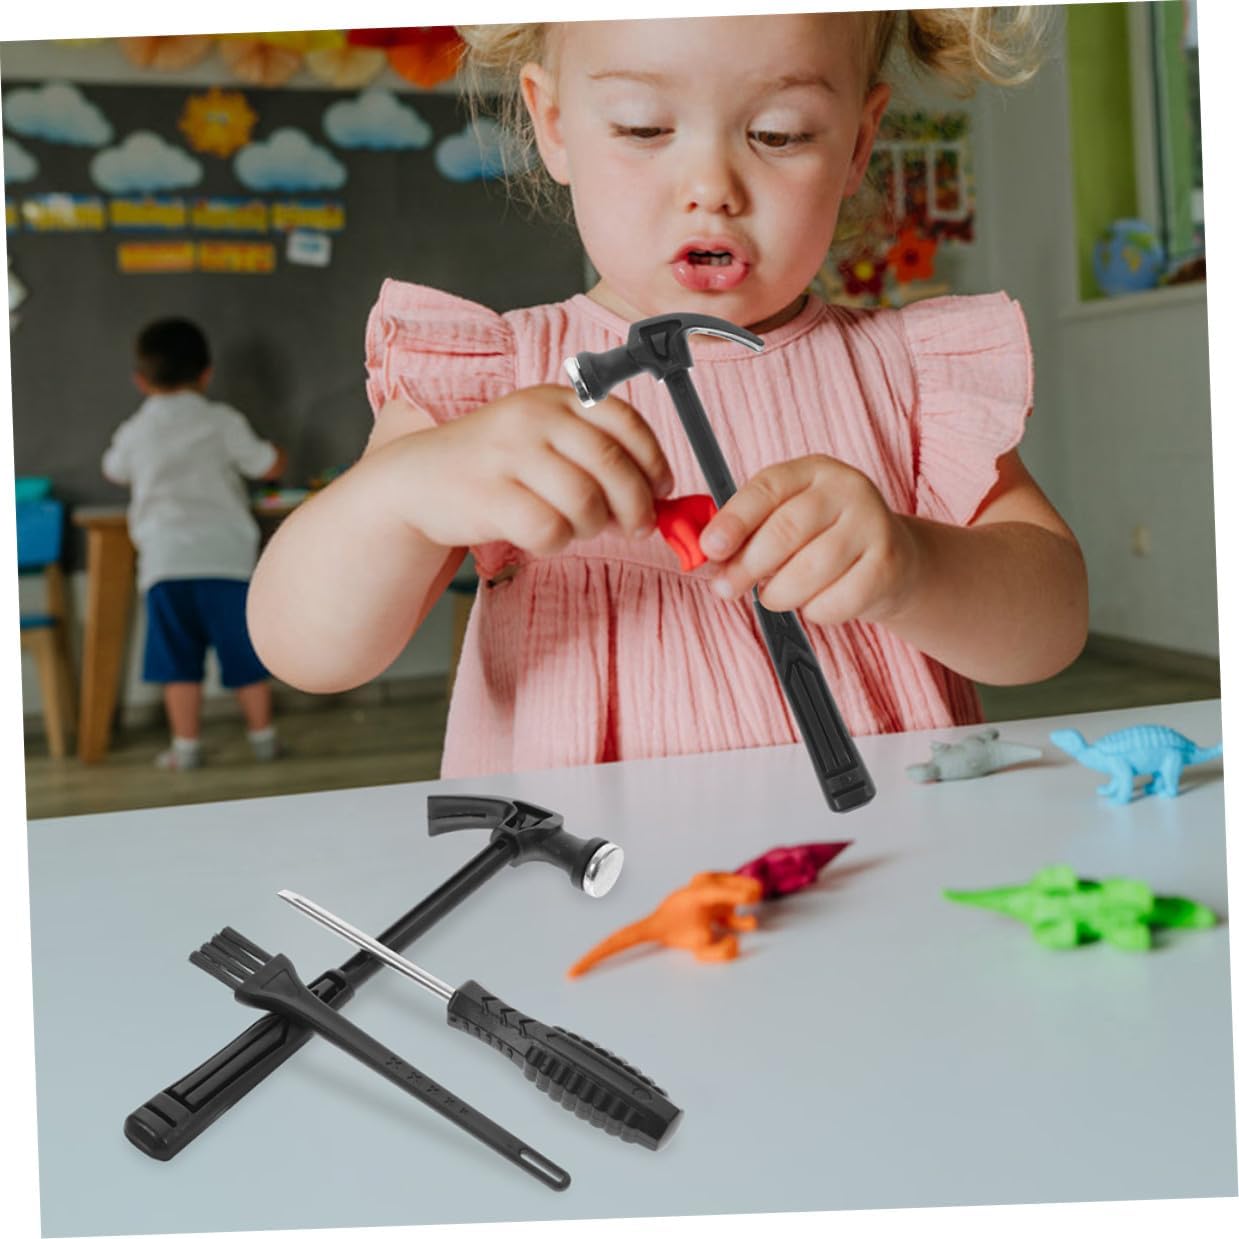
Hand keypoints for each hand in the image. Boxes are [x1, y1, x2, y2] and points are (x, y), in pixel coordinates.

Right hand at [375, 384, 674, 553]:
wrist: (416, 480)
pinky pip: (549, 530)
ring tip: (574, 527)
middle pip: (612, 466)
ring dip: (592, 527)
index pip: (625, 422)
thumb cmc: (495, 465)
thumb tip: (658, 498)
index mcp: (556, 398)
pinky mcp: (489, 495)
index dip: (654, 461)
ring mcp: (509, 454)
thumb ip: (596, 455)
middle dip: (637, 506)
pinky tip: (540, 535)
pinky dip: (556, 542)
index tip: (661, 490)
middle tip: (636, 528)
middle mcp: (534, 417)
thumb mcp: (543, 438)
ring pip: (585, 503)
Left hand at [697, 454, 921, 625]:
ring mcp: (872, 525)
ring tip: (774, 596)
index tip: (710, 548)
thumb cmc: (822, 540)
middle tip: (726, 588)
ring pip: (810, 569)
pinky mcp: (887, 566)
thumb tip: (710, 560)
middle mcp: (847, 489)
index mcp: (813, 471)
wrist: (891, 561)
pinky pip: (836, 600)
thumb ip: (748, 533)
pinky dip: (814, 611)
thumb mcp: (786, 519)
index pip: (767, 488)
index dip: (734, 520)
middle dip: (747, 565)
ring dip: (780, 593)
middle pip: (786, 530)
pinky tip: (814, 602)